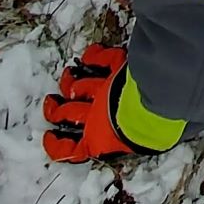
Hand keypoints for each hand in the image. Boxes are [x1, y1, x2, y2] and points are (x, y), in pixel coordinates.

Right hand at [41, 44, 138, 162]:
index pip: (71, 148)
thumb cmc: (148, 133)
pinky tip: (91, 54)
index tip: (50, 138)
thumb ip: (132, 145)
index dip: (57, 145)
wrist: (154, 108)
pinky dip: (95, 56)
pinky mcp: (118, 69)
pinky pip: (104, 60)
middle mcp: (97, 114)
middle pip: (68, 111)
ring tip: (67, 78)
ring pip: (78, 86)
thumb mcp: (137, 149)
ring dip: (70, 83)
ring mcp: (105, 90)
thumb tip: (142, 143)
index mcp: (99, 139)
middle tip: (53, 104)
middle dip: (57, 110)